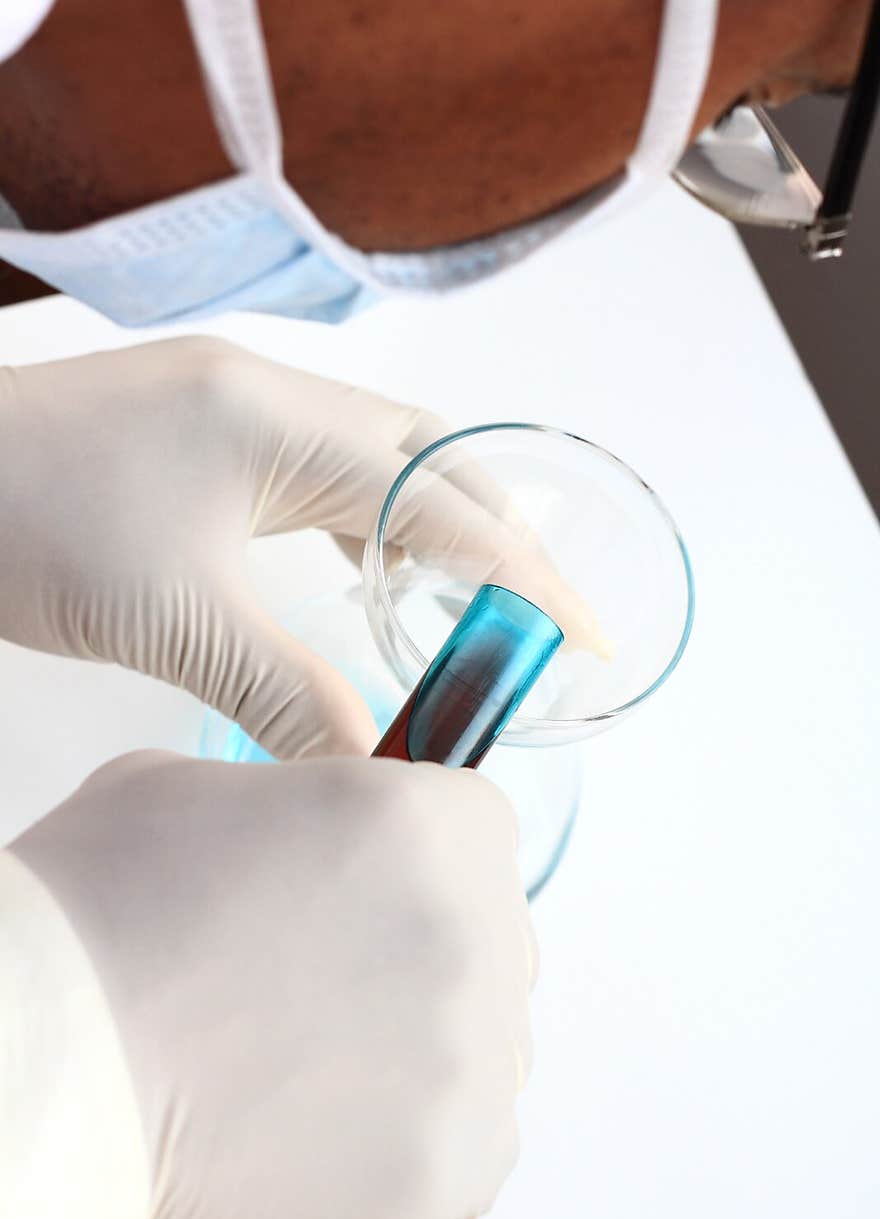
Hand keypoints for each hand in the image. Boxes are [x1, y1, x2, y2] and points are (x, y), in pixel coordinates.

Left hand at [0, 336, 599, 759]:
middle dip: (499, 539)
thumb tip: (373, 771)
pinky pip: (323, 476)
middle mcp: (274, 398)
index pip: (440, 497)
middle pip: (432, 458)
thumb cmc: (24, 520)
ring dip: (437, 529)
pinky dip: (369, 527)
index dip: (521, 572)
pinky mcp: (209, 439)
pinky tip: (373, 575)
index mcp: (279, 420)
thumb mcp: (173, 620)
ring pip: (380, 462)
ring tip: (474, 608)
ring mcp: (239, 411)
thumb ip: (289, 693)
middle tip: (544, 623)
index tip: (581, 630)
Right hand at [10, 751, 534, 1218]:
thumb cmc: (100, 918)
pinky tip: (324, 1123)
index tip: (364, 887)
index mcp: (427, 821)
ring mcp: (469, 1060)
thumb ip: (305, 794)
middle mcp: (474, 933)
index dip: (415, 854)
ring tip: (312, 1058)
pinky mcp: (448, 1169)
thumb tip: (331, 834)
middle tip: (324, 979)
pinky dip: (412, 1137)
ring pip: (485, 1042)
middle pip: (492, 933)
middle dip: (421, 947)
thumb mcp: (197, 786)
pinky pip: (472, 1145)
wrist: (47, 1065)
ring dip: (423, 1044)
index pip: (475, 827)